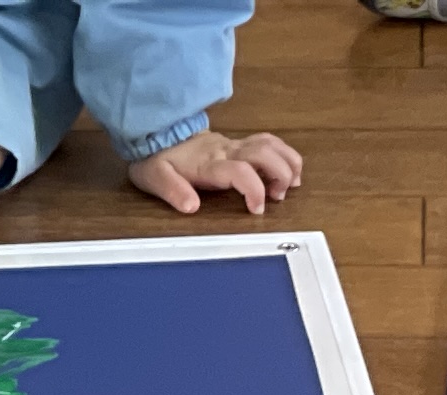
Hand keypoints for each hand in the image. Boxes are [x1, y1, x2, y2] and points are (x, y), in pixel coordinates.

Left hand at [128, 127, 301, 214]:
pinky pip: (266, 143)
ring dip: (287, 162)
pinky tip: (288, 170)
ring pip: (270, 144)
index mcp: (208, 163)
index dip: (254, 189)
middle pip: (264, 152)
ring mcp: (232, 145)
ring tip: (292, 184)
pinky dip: (282, 155)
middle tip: (278, 197)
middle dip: (280, 173)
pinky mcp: (236, 144)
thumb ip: (173, 191)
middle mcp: (225, 151)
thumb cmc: (156, 159)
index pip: (239, 171)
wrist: (156, 134)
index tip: (257, 209)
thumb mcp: (155, 178)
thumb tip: (192, 207)